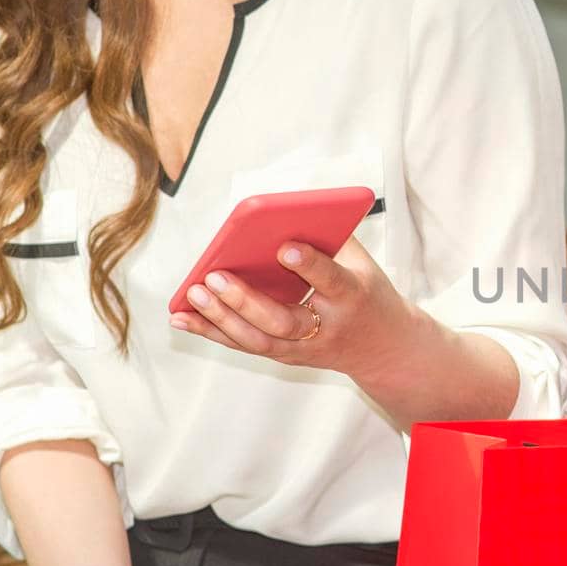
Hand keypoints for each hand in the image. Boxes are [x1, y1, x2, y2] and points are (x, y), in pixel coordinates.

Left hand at [169, 238, 414, 377]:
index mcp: (352, 297)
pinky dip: (212, 332)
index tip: (284, 246)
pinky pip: (245, 346)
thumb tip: (286, 208)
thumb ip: (329, 236)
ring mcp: (304, 347)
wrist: (384, 349)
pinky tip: (182, 318)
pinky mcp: (286, 356)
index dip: (309, 265)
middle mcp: (327, 327)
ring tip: (193, 294)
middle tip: (214, 276)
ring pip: (259, 339)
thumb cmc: (368, 293)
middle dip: (246, 300)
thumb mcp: (363, 263)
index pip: (331, 281)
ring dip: (221, 319)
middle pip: (283, 320)